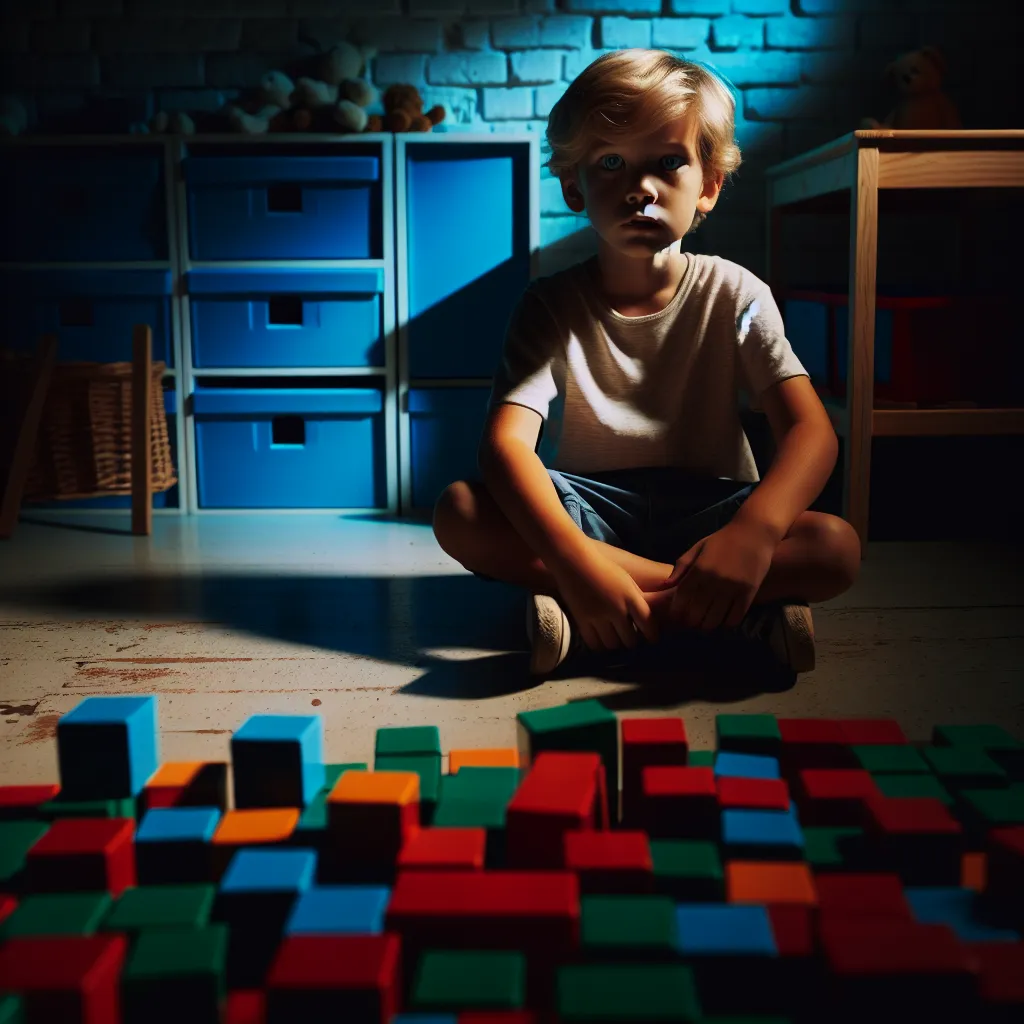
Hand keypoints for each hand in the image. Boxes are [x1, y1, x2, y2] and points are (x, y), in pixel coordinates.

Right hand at [552, 551, 657, 651]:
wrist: (574, 561)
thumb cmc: (603, 568)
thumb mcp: (626, 581)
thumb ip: (637, 600)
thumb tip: (646, 620)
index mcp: (630, 596)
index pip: (648, 624)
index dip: (652, 636)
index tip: (652, 640)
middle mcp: (616, 608)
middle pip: (630, 640)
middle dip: (632, 642)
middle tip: (631, 640)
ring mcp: (598, 616)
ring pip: (612, 644)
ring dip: (616, 644)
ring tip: (616, 640)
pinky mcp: (582, 620)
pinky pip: (594, 644)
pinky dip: (600, 646)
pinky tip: (601, 640)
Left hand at [658, 520, 776, 630]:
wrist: (755, 532)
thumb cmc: (723, 539)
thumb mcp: (698, 548)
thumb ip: (682, 566)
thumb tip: (666, 585)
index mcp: (698, 569)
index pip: (681, 600)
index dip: (676, 612)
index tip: (677, 617)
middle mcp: (713, 581)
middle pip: (696, 614)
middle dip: (691, 622)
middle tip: (692, 622)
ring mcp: (731, 588)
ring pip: (714, 620)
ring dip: (707, 626)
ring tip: (706, 624)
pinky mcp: (748, 593)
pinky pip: (734, 618)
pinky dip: (726, 624)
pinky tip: (724, 620)